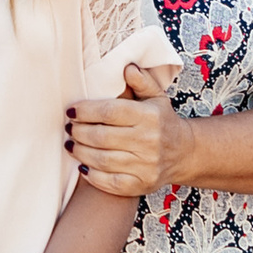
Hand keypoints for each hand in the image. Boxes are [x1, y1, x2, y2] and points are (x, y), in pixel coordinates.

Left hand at [65, 59, 185, 196]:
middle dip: (79, 132)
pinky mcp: (141, 184)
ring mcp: (146, 165)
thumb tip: (127, 68)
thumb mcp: (156, 97)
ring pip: (103, 160)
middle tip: (68, 128)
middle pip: (102, 137)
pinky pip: (110, 183)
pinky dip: (93, 176)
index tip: (71, 111)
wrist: (184, 153)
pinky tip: (83, 166)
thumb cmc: (162, 121)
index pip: (110, 112)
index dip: (86, 111)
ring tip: (70, 145)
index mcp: (150, 116)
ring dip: (80, 152)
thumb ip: (141, 82)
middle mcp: (149, 141)